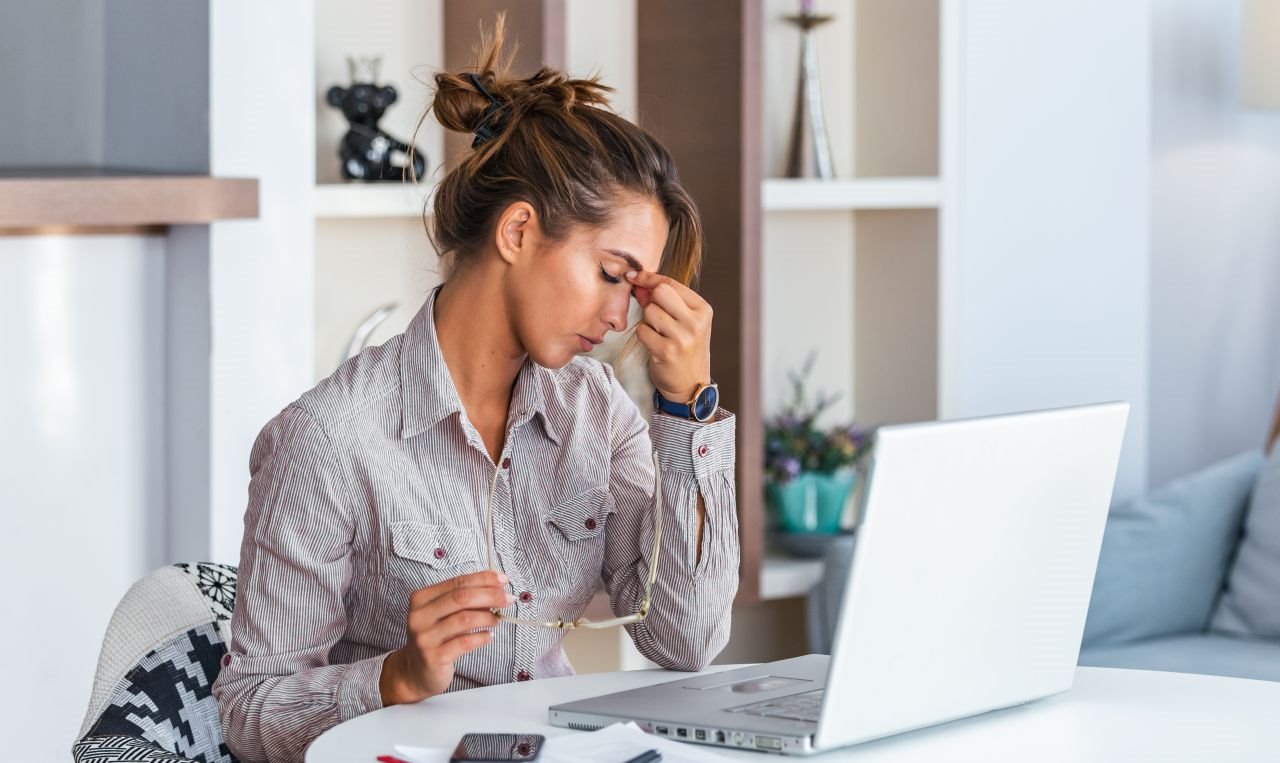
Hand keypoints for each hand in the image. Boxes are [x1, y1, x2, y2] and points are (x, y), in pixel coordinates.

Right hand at [380, 570, 512, 705]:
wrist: (415, 672)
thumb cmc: (436, 638)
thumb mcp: (444, 614)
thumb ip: (464, 600)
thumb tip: (497, 588)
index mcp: (421, 599)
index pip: (457, 582)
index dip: (483, 579)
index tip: (503, 580)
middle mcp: (419, 616)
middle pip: (461, 597)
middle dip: (490, 595)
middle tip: (508, 598)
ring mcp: (425, 637)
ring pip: (465, 619)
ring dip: (488, 617)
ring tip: (497, 620)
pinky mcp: (434, 657)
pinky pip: (465, 643)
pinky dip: (481, 637)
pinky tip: (489, 636)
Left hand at [625, 269, 713, 404]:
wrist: (691, 384)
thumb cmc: (686, 348)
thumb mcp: (682, 321)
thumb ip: (661, 301)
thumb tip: (637, 281)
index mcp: (702, 309)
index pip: (670, 283)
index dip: (648, 277)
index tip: (633, 276)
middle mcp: (695, 322)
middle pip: (660, 293)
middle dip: (651, 300)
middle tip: (654, 314)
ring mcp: (682, 337)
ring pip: (649, 312)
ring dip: (647, 321)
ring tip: (659, 333)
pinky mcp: (667, 351)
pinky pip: (643, 331)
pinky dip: (644, 336)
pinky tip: (655, 344)